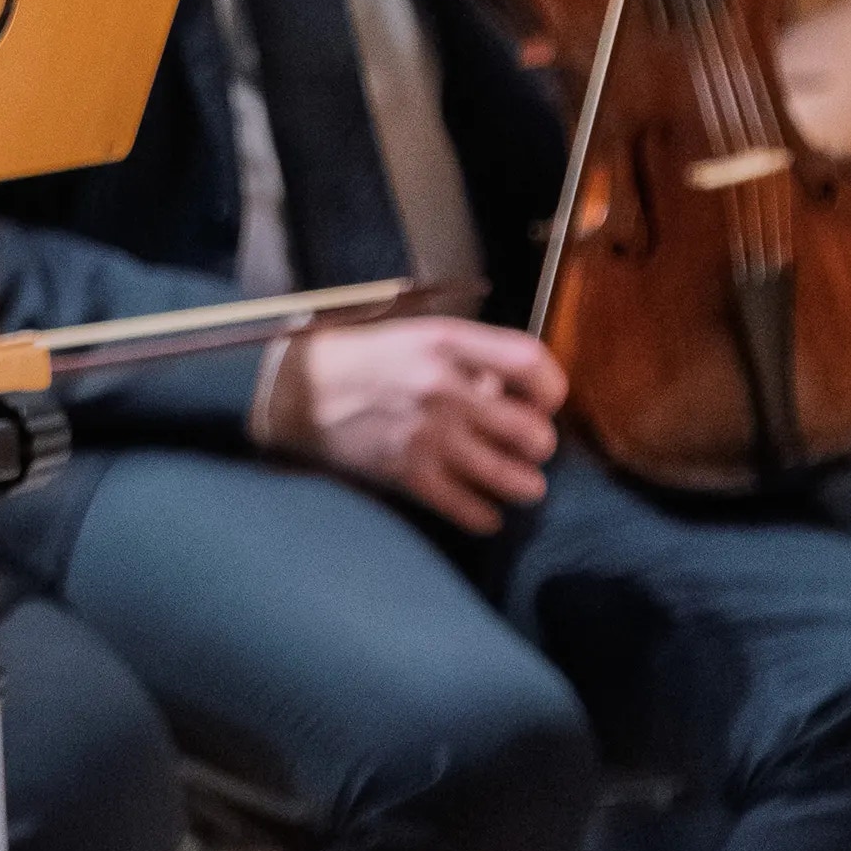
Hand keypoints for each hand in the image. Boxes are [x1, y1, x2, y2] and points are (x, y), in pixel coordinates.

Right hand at [260, 316, 564, 533]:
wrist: (298, 389)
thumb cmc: (365, 356)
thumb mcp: (418, 335)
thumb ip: (469, 359)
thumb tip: (510, 394)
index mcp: (447, 343)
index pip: (531, 363)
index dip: (551, 387)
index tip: (545, 400)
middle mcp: (444, 388)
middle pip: (531, 431)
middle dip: (540, 444)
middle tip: (531, 446)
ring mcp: (428, 436)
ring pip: (511, 478)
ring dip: (525, 485)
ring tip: (523, 483)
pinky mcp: (409, 474)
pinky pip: (470, 509)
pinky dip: (485, 516)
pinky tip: (484, 511)